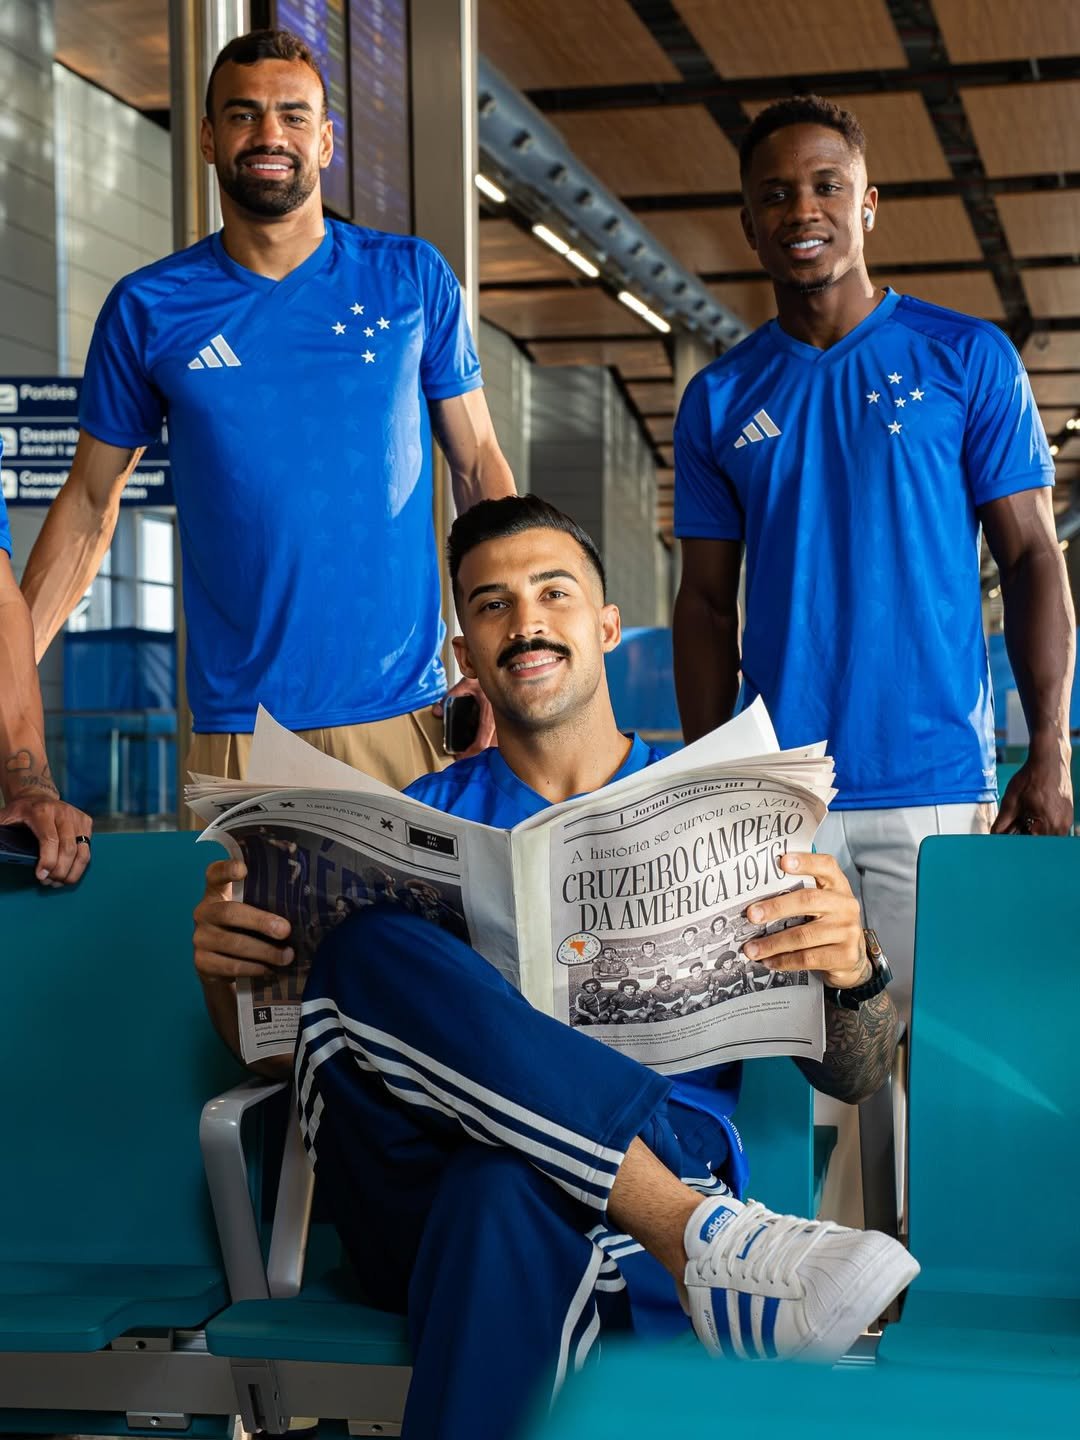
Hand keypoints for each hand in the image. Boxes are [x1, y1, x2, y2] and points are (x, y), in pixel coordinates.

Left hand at [0, 791, 92, 886]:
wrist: (39, 796)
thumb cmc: (22, 811)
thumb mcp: (6, 817)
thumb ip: (0, 830)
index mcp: (42, 811)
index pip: (50, 839)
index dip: (48, 860)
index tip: (41, 876)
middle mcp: (63, 813)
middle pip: (68, 849)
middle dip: (60, 871)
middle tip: (49, 882)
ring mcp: (77, 817)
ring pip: (82, 852)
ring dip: (72, 872)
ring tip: (60, 881)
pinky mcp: (86, 822)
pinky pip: (87, 849)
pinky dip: (79, 865)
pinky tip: (68, 872)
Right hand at [193, 859, 293, 982]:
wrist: (221, 966)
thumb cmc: (244, 929)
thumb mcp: (250, 910)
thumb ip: (263, 902)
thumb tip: (301, 907)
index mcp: (216, 892)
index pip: (215, 874)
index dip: (226, 869)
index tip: (243, 869)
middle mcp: (203, 912)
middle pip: (229, 913)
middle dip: (260, 922)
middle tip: (285, 930)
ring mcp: (200, 938)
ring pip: (233, 943)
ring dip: (264, 951)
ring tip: (287, 956)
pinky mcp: (202, 963)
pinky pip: (230, 966)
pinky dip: (253, 968)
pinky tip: (269, 969)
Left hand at [431, 675, 495, 757]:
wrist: (502, 668)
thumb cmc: (486, 676)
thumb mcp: (466, 684)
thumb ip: (450, 697)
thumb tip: (437, 711)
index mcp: (489, 716)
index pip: (481, 743)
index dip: (470, 753)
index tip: (459, 757)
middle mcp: (499, 721)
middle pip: (490, 747)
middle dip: (476, 753)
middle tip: (463, 755)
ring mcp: (503, 721)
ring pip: (496, 743)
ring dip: (484, 747)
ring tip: (470, 748)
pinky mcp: (504, 718)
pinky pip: (499, 735)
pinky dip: (489, 739)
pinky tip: (479, 737)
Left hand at [740, 852, 868, 989]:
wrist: (854, 957)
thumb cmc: (828, 923)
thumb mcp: (821, 902)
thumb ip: (799, 892)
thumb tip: (757, 896)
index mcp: (838, 885)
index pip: (825, 866)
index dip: (805, 861)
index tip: (782, 861)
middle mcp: (845, 905)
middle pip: (808, 900)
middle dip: (775, 907)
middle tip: (751, 915)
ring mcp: (848, 931)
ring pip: (804, 935)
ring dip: (773, 943)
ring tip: (751, 948)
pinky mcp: (845, 955)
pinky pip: (808, 958)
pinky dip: (784, 960)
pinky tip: (769, 961)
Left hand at [992, 740, 1072, 835]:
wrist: (1048, 761)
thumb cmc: (1030, 779)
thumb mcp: (1011, 801)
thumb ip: (1002, 822)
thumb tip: (993, 836)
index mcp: (1048, 825)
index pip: (1029, 845)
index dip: (1016, 843)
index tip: (1009, 836)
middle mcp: (1061, 827)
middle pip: (1039, 842)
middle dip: (1025, 836)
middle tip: (1016, 824)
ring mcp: (1067, 821)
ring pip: (1047, 836)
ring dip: (1034, 830)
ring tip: (1026, 816)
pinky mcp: (1068, 815)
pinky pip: (1054, 828)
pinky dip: (1042, 824)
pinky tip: (1034, 812)